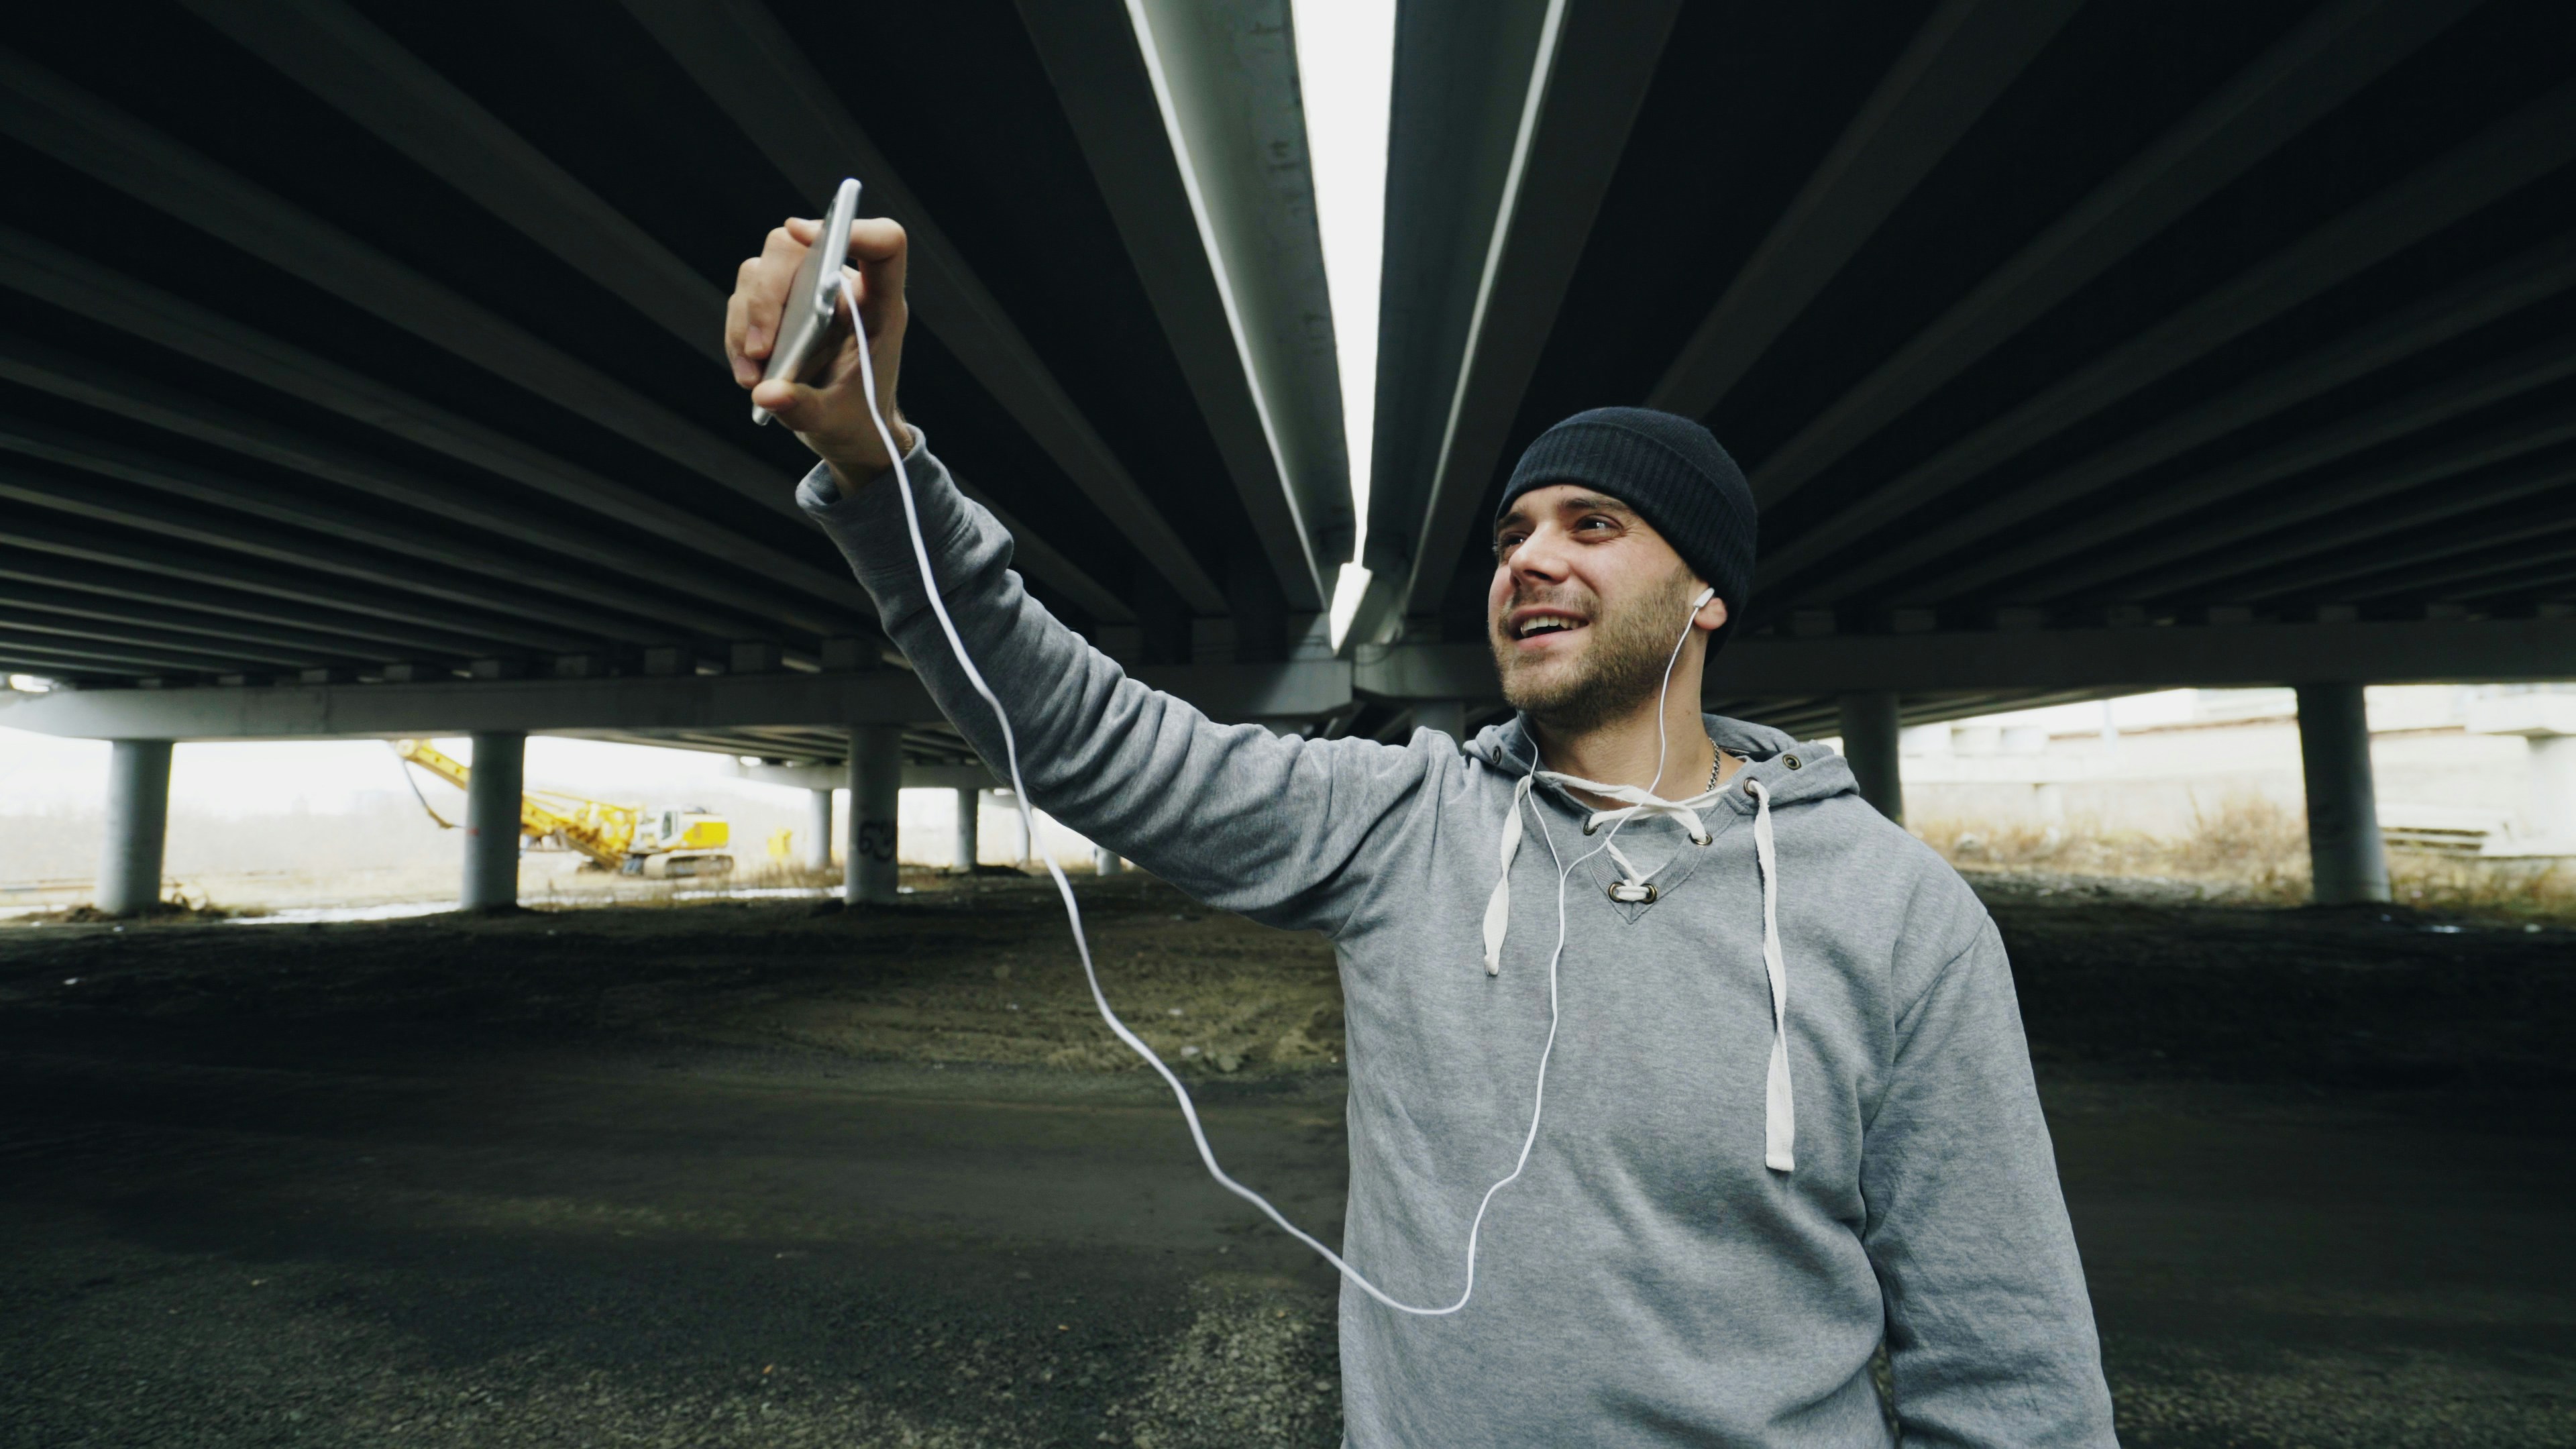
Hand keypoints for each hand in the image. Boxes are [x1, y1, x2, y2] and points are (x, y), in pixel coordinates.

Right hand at [726, 214, 914, 486]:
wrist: (850, 429)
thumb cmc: (857, 415)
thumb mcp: (837, 421)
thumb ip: (806, 408)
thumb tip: (766, 395)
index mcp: (878, 304)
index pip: (883, 246)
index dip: (853, 229)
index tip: (801, 234)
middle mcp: (839, 287)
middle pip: (794, 248)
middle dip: (766, 295)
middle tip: (761, 350)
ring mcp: (805, 292)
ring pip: (759, 270)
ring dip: (746, 322)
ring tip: (754, 379)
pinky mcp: (777, 305)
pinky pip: (742, 300)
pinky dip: (737, 336)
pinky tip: (750, 378)